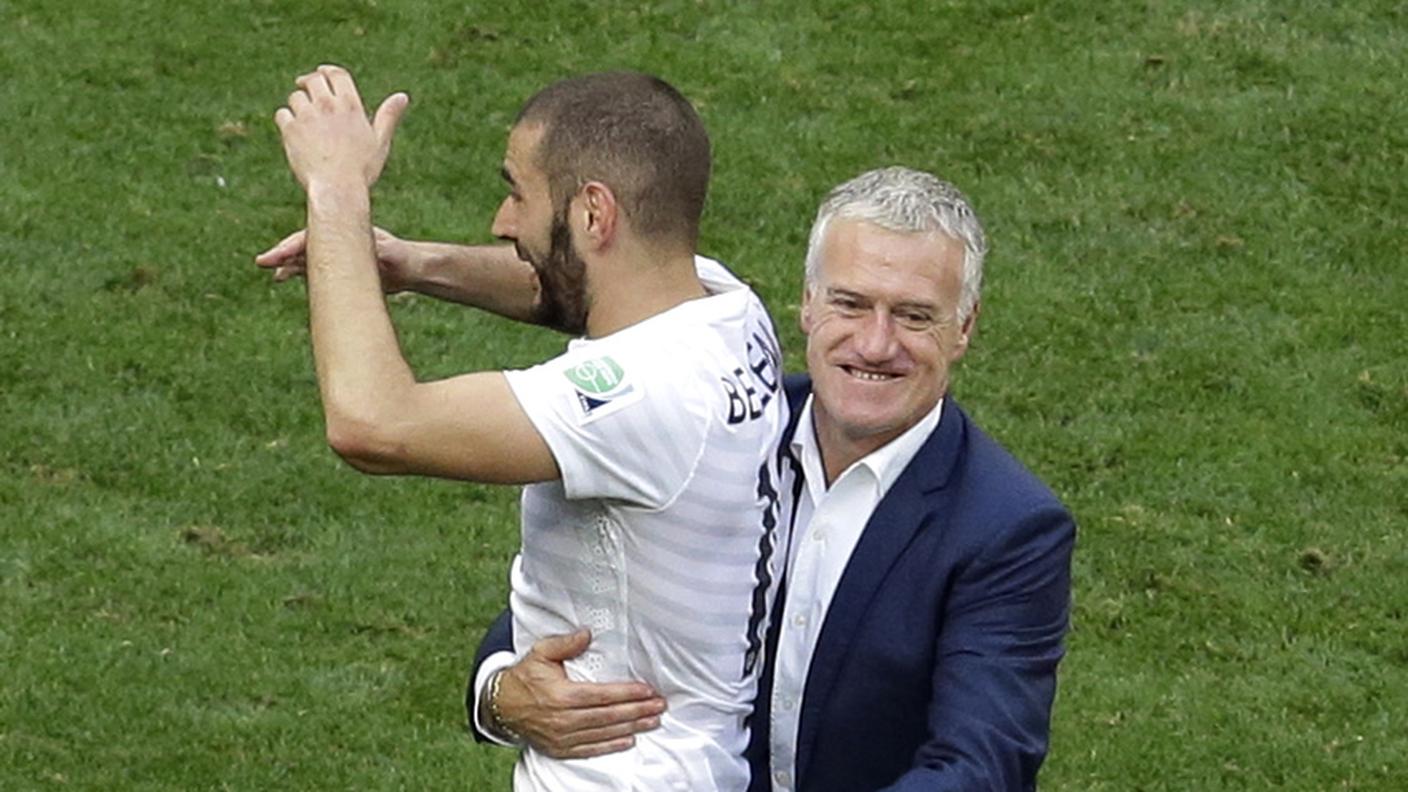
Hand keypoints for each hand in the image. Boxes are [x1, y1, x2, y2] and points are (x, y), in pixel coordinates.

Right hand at [255, 226, 419, 291]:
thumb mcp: (388, 252)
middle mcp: (337, 240)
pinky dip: (295, 272)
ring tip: (272, 273)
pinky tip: (281, 278)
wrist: (411, 268)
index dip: (291, 247)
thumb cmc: (402, 255)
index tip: (274, 256)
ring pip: (304, 257)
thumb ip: (372, 252)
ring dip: (287, 264)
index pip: (311, 237)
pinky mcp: (338, 268)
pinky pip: (311, 269)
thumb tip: (361, 253)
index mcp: (344, 231)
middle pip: (303, 245)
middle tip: (262, 262)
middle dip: (283, 253)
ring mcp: (336, 254)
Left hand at [273, 64, 408, 190]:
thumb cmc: (361, 169)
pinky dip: (285, 120)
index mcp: (350, 106)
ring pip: (296, 97)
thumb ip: (388, 116)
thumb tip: (403, 97)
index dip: (327, 70)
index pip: (337, 74)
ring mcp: (307, 116)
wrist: (337, 188)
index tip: (321, 72)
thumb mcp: (380, 141)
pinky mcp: (290, 130)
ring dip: (298, 104)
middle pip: (313, 80)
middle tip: (304, 87)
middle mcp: (327, 106)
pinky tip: (292, 132)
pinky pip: (282, 115)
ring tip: (303, 118)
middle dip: (308, 82)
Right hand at [495, 629, 666, 758]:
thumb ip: (566, 643)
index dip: (627, 694)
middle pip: (608, 716)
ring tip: (652, 721)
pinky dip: (611, 745)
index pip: (602, 695)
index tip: (647, 690)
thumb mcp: (541, 653)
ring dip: (631, 727)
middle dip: (637, 711)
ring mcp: (562, 737)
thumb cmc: (525, 677)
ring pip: (604, 734)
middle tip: (659, 706)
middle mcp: (564, 720)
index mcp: (561, 695)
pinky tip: (629, 740)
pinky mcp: (560, 749)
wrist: (501, 707)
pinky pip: (591, 749)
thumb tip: (587, 634)